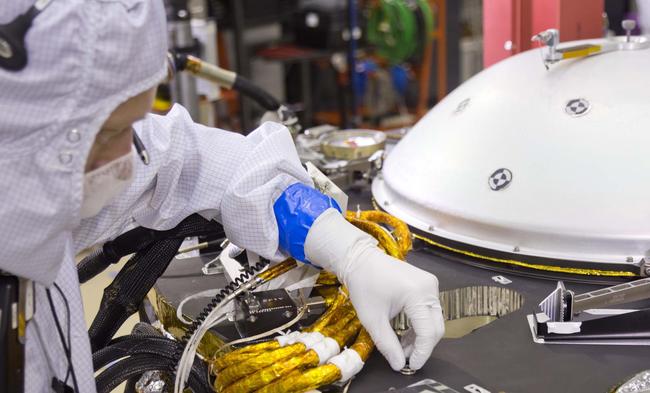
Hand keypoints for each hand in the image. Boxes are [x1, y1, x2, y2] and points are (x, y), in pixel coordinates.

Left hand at [305, 209, 444, 370]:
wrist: (361, 260)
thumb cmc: (364, 286)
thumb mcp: (373, 320)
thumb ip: (388, 345)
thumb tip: (399, 365)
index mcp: (417, 294)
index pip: (428, 332)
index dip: (422, 353)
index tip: (411, 367)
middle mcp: (430, 287)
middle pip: (435, 327)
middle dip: (422, 346)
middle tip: (405, 358)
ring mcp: (431, 284)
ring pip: (434, 319)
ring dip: (420, 336)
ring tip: (401, 346)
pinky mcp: (427, 283)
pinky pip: (429, 310)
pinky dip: (420, 324)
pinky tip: (405, 332)